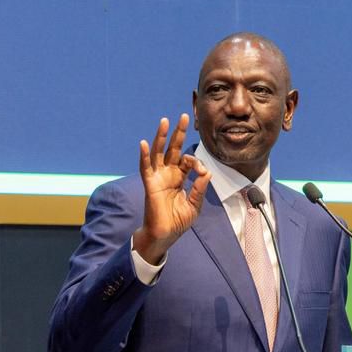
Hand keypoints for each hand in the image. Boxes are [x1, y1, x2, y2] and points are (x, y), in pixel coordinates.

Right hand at [133, 114, 210, 264]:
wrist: (165, 235)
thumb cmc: (178, 221)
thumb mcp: (195, 204)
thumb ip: (200, 187)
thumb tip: (207, 172)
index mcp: (179, 178)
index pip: (188, 161)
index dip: (197, 162)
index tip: (203, 172)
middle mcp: (168, 174)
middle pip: (173, 148)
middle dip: (178, 133)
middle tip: (183, 116)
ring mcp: (158, 177)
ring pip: (159, 152)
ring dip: (161, 136)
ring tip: (164, 121)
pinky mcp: (150, 184)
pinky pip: (145, 167)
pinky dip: (144, 155)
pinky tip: (144, 143)